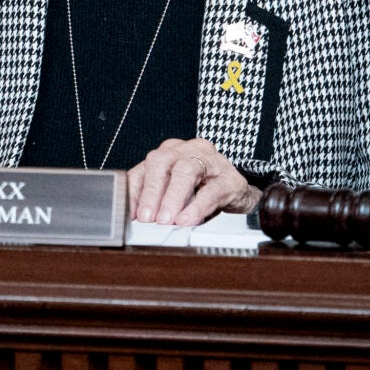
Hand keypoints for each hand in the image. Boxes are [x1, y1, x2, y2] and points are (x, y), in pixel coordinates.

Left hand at [126, 137, 254, 225]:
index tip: (130, 212)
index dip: (135, 190)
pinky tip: (187, 219)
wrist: (238, 194)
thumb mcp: (174, 192)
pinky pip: (211, 190)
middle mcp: (189, 150)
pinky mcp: (231, 179)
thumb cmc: (201, 190)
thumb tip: (136, 216)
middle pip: (162, 162)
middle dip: (151, 191)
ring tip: (166, 220)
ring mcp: (212, 161)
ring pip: (186, 170)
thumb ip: (154, 197)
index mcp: (170, 150)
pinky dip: (196, 207)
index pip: (145, 167)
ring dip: (172, 198)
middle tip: (147, 217)